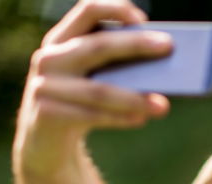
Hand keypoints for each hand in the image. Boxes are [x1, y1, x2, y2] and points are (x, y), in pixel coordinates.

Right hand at [15, 0, 172, 172]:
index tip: (144, 19)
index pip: (87, 10)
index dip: (115, 9)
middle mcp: (49, 58)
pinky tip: (141, 119)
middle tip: (168, 47)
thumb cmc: (84, 105)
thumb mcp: (96, 80)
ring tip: (164, 105)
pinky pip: (89, 115)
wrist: (49, 143)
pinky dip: (118, 118)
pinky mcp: (46, 114)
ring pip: (98, 89)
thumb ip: (118, 68)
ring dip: (134, 97)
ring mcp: (43, 86)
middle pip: (97, 46)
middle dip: (135, 44)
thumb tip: (164, 65)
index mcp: (62, 39)